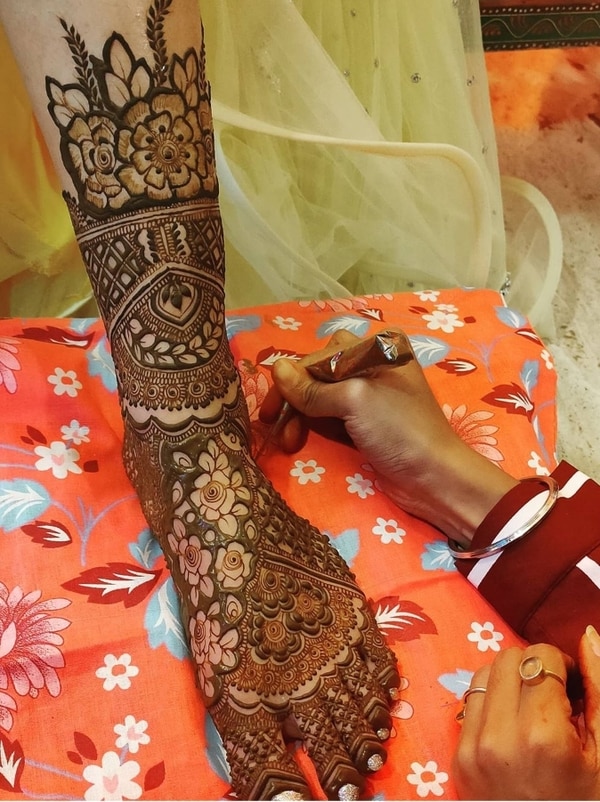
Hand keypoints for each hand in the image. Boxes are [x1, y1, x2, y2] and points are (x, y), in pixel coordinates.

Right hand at [265, 328, 517, 545]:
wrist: (434, 479)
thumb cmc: (400, 430)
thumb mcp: (354, 401)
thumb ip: (313, 387)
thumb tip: (275, 368)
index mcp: (374, 349)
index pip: (319, 357)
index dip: (292, 382)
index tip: (271, 410)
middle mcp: (370, 365)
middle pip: (316, 375)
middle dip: (294, 401)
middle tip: (275, 429)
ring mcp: (367, 396)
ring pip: (319, 397)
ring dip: (299, 417)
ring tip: (288, 444)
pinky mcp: (364, 424)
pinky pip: (328, 417)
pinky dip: (311, 427)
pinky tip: (298, 440)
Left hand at [453, 632, 599, 799]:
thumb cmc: (585, 800)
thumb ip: (599, 687)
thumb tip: (588, 634)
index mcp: (542, 735)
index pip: (541, 657)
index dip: (563, 666)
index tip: (575, 689)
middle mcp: (498, 736)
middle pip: (509, 658)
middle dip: (536, 669)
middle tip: (556, 699)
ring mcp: (471, 747)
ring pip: (484, 673)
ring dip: (510, 681)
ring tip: (534, 709)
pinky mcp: (456, 758)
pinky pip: (469, 703)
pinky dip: (491, 703)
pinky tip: (513, 726)